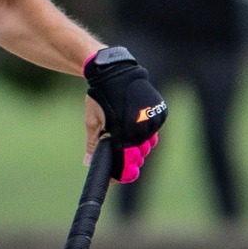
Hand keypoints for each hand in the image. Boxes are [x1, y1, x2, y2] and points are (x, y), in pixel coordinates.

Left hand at [83, 46, 166, 183]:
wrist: (115, 72)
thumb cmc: (100, 97)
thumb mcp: (93, 121)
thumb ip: (93, 145)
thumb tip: (87, 164)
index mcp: (123, 135)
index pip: (126, 164)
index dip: (122, 172)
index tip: (118, 176)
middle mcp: (141, 130)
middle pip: (139, 155)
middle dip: (130, 158)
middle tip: (123, 155)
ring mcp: (153, 121)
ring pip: (149, 144)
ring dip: (139, 145)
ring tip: (129, 137)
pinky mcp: (160, 113)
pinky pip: (155, 130)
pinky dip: (147, 133)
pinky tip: (137, 128)